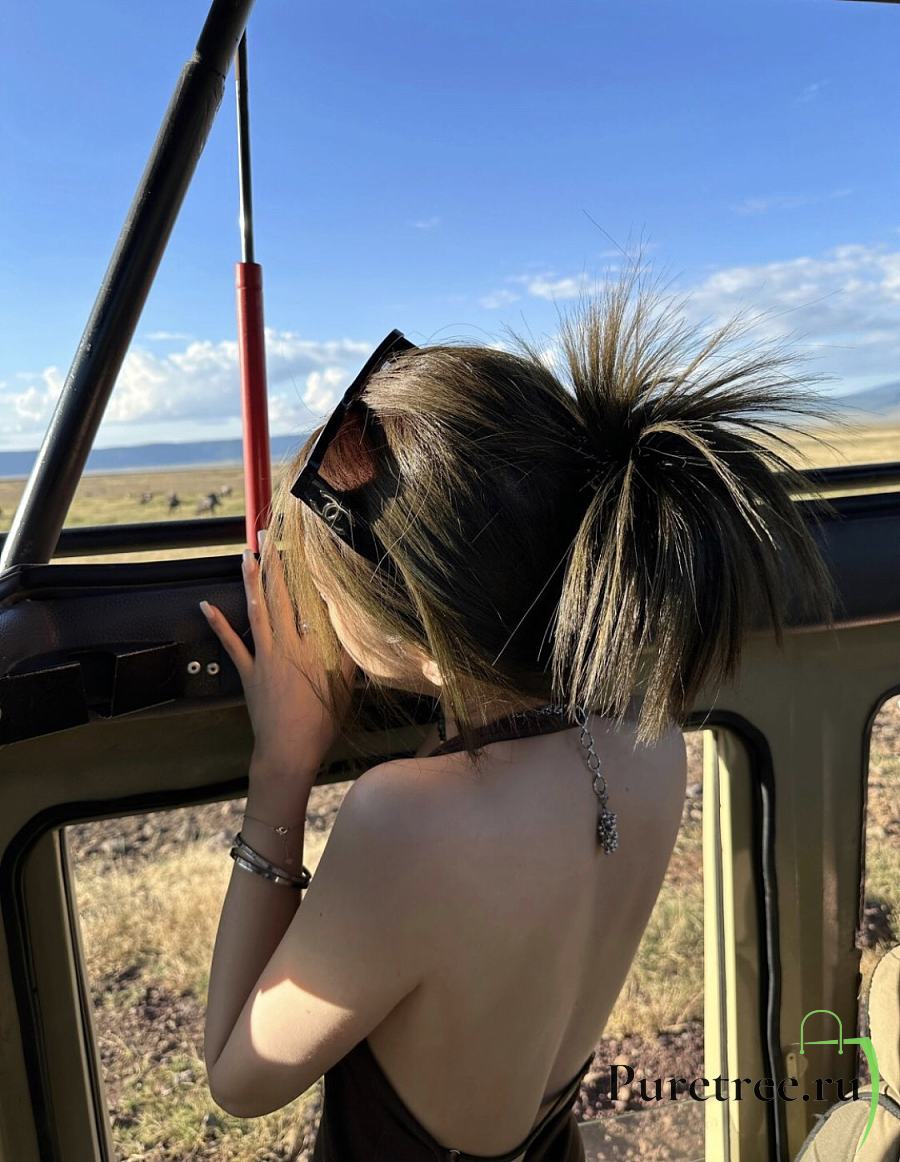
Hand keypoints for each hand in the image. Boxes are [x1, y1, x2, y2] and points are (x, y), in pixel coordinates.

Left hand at [199, 531, 356, 799]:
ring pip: (257, 611)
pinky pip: (231, 643)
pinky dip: (219, 623)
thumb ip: (347, 654)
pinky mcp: (248, 672)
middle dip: (275, 565)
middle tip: (269, 537)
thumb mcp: (345, 686)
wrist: (289, 751)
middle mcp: (286, 645)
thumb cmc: (322, 722)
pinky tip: (206, 604)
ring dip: (251, 581)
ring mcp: (263, 657)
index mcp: (313, 648)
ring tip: (247, 555)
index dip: (306, 573)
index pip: (310, 601)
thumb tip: (351, 624)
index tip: (304, 547)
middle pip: (280, 597)